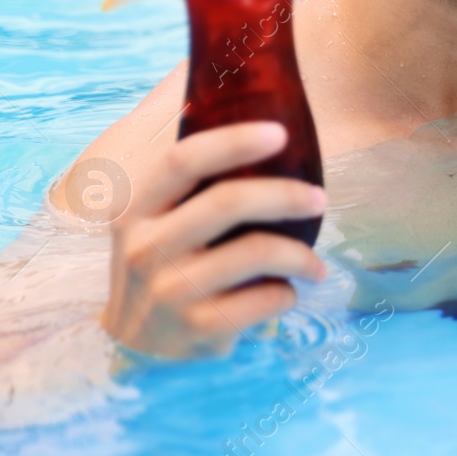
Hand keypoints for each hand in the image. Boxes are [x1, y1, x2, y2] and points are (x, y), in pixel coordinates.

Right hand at [100, 122, 327, 358]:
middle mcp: (146, 245)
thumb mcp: (157, 219)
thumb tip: (251, 111)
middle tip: (320, 198)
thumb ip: (190, 180)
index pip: (183, 159)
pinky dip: (287, 293)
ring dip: (300, 254)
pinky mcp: (196, 327)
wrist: (136, 344)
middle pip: (227, 202)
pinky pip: (264, 300)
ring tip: (316, 264)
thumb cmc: (165, 263)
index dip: (234, 141)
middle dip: (285, 195)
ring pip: (255, 252)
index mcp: (138, 206)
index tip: (280, 133)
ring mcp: (169, 289)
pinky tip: (288, 292)